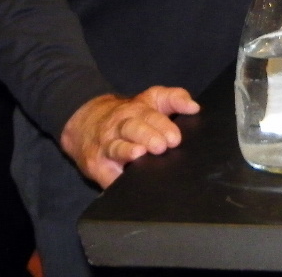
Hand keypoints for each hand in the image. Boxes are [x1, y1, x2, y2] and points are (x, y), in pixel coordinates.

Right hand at [60, 87, 199, 187]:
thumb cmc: (129, 114)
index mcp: (137, 110)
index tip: (175, 138)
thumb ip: (174, 98)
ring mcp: (106, 146)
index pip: (151, 115)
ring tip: (138, 154)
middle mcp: (120, 126)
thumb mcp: (151, 99)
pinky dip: (113, 180)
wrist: (86, 122)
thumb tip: (195, 107)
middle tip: (161, 146)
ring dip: (126, 151)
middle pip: (133, 128)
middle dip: (147, 136)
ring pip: (116, 148)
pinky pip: (105, 175)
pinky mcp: (95, 166)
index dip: (163, 125)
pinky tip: (123, 183)